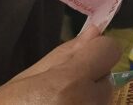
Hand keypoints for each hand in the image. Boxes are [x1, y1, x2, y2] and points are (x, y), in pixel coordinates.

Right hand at [0, 28, 119, 104]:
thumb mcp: (23, 80)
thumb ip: (62, 56)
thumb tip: (94, 33)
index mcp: (70, 83)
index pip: (109, 50)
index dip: (95, 51)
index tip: (80, 60)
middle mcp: (89, 103)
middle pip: (106, 80)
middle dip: (88, 81)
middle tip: (56, 94)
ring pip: (102, 101)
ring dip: (86, 100)